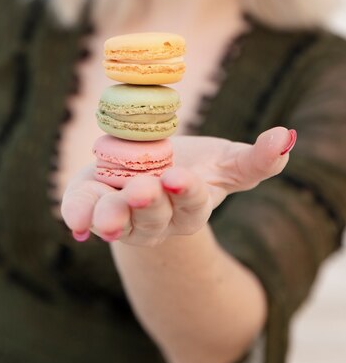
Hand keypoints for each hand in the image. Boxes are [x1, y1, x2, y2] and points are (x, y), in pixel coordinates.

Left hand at [60, 126, 295, 246]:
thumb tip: (285, 137)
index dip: (187, 193)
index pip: (192, 205)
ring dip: (113, 217)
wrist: (147, 174)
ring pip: (118, 224)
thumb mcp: (225, 162)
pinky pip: (82, 214)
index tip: (179, 176)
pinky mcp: (91, 203)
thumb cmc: (190, 167)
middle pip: (154, 218)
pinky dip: (78, 214)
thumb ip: (256, 159)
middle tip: (143, 187)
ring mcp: (122, 217)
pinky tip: (77, 217)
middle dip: (149, 204)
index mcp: (189, 208)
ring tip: (109, 212)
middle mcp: (156, 220)